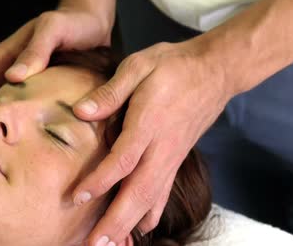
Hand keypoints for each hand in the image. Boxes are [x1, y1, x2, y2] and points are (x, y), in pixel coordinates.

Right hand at [0, 8, 110, 162]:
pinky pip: (17, 119)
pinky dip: (7, 136)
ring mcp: (21, 89)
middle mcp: (6, 76)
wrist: (94, 24)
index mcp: (2, 60)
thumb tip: (11, 77)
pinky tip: (9, 158)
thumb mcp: (53, 29)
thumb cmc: (72, 23)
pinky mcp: (40, 98)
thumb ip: (36, 50)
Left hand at [71, 39, 230, 245]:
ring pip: (151, 198)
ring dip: (130, 225)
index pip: (124, 159)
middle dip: (116, 221)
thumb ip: (111, 91)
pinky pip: (163, 192)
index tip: (78, 197)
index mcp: (149, 122)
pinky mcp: (176, 158)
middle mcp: (162, 147)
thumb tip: (81, 111)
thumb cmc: (173, 65)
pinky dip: (151, 214)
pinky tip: (141, 229)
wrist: (214, 71)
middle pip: (139, 191)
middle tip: (93, 245)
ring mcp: (172, 156)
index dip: (101, 181)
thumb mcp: (139, 65)